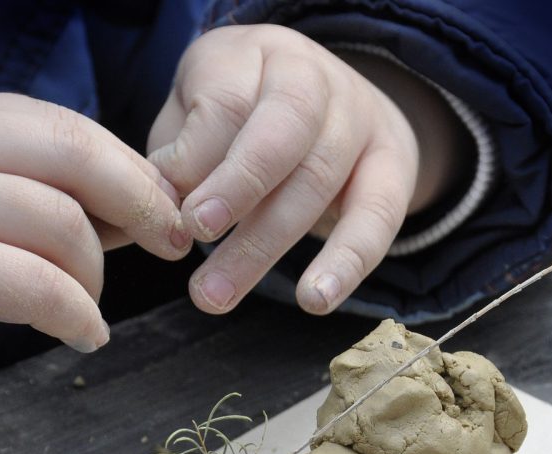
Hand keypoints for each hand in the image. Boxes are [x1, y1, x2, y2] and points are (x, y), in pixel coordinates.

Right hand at [0, 93, 190, 437]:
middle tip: (173, 243)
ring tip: (86, 309)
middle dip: (141, 202)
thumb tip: (137, 205)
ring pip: (62, 225)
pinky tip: (83, 336)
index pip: (63, 126)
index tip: (168, 209)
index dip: (129, 168)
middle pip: (74, 156)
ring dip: (95, 277)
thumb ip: (29, 198)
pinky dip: (77, 315)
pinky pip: (39, 286)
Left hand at [148, 25, 456, 314]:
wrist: (331, 104)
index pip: (227, 102)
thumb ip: (178, 157)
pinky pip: (378, 216)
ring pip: (319, 181)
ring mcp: (360, 119)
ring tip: (218, 295)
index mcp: (256, 55)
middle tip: (196, 241)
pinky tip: (316, 300)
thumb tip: (157, 214)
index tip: (172, 212)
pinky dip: (348, 261)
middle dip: (237, 193)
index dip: (198, 158)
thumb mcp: (196, 117)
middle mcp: (315, 77)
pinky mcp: (394, 166)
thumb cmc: (240, 121)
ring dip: (266, 246)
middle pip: (280, 137)